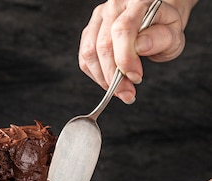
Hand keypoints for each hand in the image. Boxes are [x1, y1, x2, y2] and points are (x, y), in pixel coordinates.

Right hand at [78, 0, 196, 103]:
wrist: (156, 20)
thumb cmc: (165, 27)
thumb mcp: (174, 33)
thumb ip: (161, 38)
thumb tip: (140, 46)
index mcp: (138, 2)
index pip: (123, 29)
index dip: (125, 58)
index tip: (135, 77)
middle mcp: (115, 7)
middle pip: (103, 44)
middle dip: (114, 75)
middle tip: (127, 92)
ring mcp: (99, 18)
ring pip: (90, 53)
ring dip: (103, 78)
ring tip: (119, 90)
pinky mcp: (90, 31)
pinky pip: (84, 57)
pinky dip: (95, 74)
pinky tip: (109, 81)